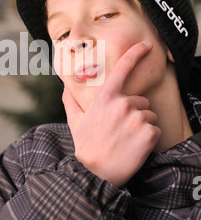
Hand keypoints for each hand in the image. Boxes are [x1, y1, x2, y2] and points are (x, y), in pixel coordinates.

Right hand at [62, 41, 160, 187]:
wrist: (96, 174)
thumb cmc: (86, 146)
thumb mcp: (75, 121)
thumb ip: (70, 100)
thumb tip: (64, 87)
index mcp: (105, 98)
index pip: (122, 69)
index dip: (135, 54)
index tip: (147, 45)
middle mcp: (122, 104)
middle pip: (141, 101)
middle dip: (135, 113)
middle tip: (121, 130)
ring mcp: (136, 118)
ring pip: (149, 116)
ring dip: (142, 126)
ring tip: (127, 140)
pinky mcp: (149, 133)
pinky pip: (156, 130)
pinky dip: (149, 139)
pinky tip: (135, 147)